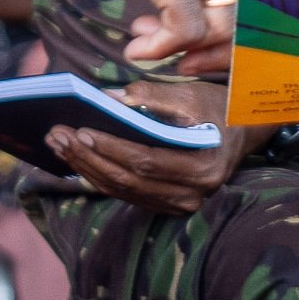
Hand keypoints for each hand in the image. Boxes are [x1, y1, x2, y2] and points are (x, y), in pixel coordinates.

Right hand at [0, 0, 239, 74]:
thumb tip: (205, 26)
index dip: (233, 31)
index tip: (203, 50)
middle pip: (244, 13)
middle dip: (215, 49)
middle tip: (184, 62)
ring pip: (220, 26)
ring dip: (185, 50)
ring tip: (148, 45)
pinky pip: (184, 31)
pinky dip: (160, 49)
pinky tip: (136, 47)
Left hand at [44, 81, 262, 215]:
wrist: (242, 132)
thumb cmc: (217, 108)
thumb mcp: (192, 94)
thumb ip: (153, 95)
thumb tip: (110, 98)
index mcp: (202, 167)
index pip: (146, 161)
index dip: (111, 147)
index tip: (79, 130)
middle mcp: (193, 194)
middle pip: (129, 180)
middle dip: (88, 157)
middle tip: (56, 136)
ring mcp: (181, 204)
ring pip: (124, 191)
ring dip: (87, 168)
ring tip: (58, 144)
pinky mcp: (168, 205)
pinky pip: (128, 194)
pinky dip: (99, 176)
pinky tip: (77, 158)